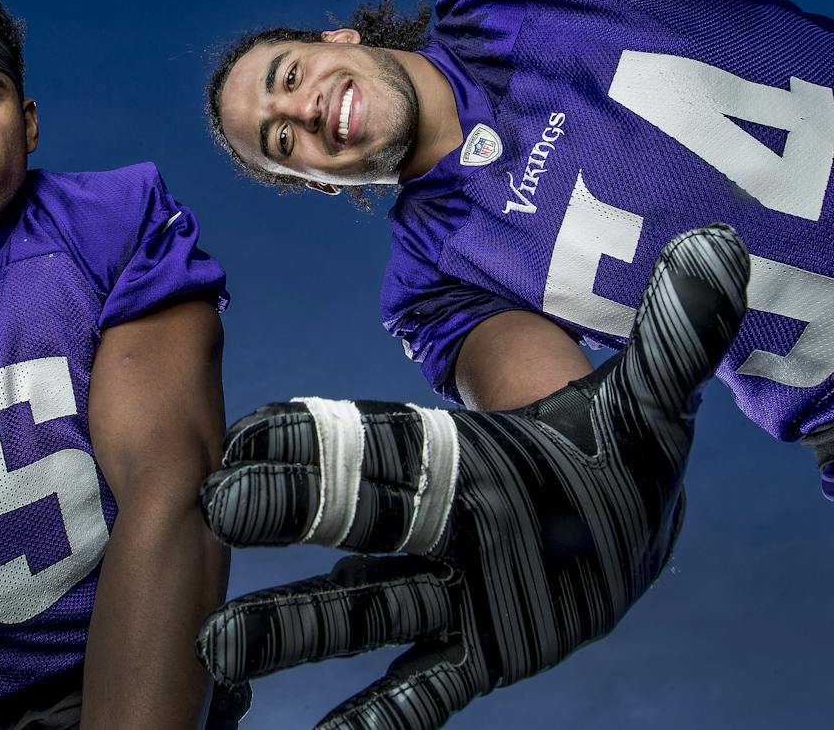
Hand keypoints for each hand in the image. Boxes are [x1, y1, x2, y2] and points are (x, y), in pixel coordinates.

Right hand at [197, 225, 748, 728]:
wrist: (619, 515)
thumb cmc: (614, 449)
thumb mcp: (648, 403)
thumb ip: (672, 340)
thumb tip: (715, 250)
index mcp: (466, 459)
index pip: (378, 444)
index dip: (316, 440)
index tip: (244, 440)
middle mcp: (442, 524)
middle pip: (355, 518)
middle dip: (291, 512)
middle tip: (217, 511)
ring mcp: (453, 592)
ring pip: (363, 608)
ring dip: (295, 628)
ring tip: (222, 650)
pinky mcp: (482, 651)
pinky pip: (421, 689)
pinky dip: (377, 716)